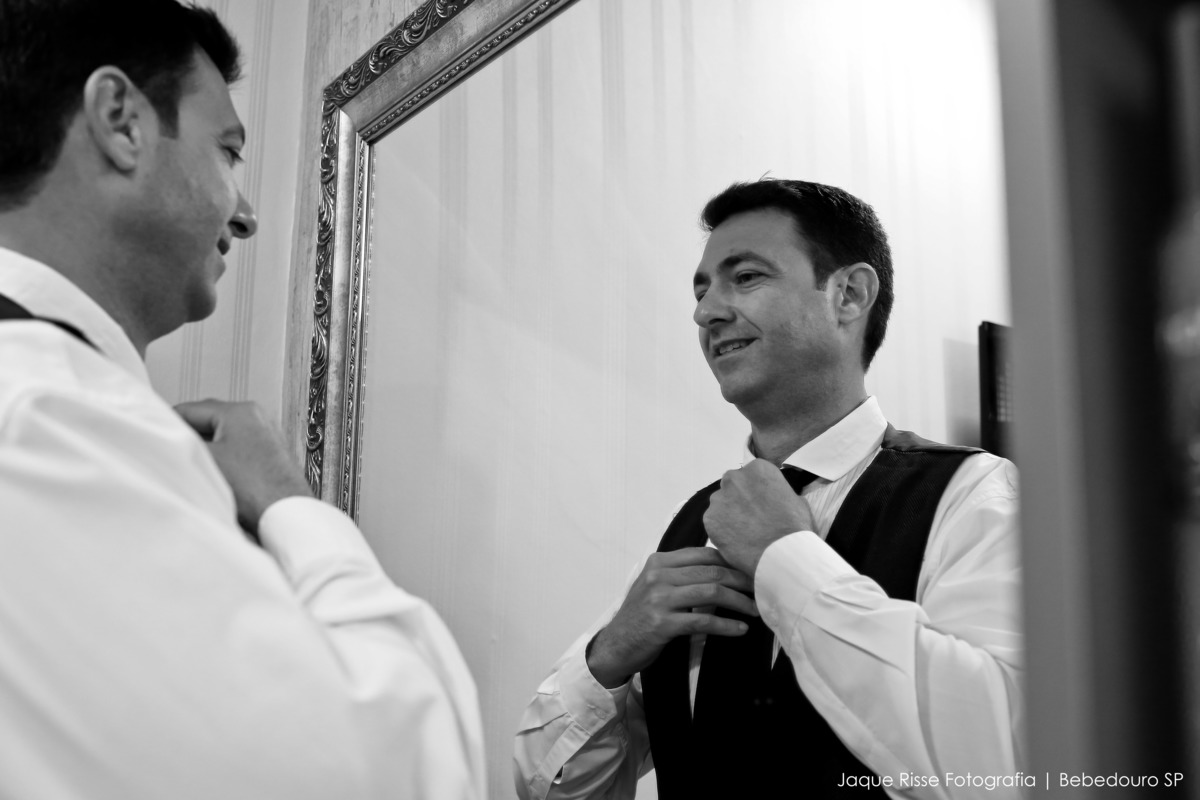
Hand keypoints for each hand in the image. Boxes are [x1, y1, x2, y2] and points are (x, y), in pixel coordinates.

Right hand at [175, 400, 311, 532]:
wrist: (286, 514)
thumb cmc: (252, 487)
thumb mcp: (205, 459)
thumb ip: (182, 442)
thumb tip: (167, 437)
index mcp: (239, 411)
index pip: (189, 409)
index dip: (166, 423)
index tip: (151, 435)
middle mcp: (256, 417)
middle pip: (207, 421)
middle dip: (187, 437)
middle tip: (167, 453)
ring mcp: (266, 435)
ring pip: (222, 436)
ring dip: (205, 449)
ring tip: (190, 467)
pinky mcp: (270, 454)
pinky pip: (237, 449)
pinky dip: (222, 458)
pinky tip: (213, 475)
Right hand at [586, 547, 756, 687]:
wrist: (616, 645)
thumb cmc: (641, 616)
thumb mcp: (656, 586)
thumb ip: (681, 574)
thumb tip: (723, 569)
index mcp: (659, 562)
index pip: (705, 554)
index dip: (732, 562)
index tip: (751, 572)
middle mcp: (658, 575)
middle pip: (712, 571)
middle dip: (742, 580)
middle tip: (761, 589)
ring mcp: (659, 599)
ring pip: (711, 593)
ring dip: (739, 602)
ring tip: (755, 610)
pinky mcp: (662, 623)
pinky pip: (703, 621)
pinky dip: (726, 625)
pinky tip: (740, 630)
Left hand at [703, 459, 814, 576]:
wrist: (783, 554)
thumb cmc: (795, 528)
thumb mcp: (796, 500)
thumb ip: (778, 492)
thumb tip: (773, 497)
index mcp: (758, 469)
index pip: (750, 476)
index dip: (755, 492)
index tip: (760, 505)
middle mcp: (734, 478)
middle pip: (732, 487)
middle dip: (739, 500)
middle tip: (751, 519)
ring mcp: (719, 498)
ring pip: (721, 504)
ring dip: (729, 515)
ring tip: (744, 533)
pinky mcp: (709, 518)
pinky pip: (714, 522)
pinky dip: (722, 531)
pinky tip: (736, 541)